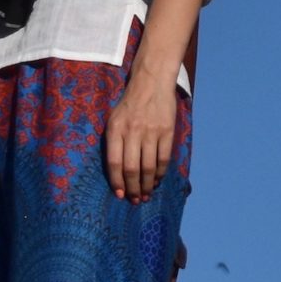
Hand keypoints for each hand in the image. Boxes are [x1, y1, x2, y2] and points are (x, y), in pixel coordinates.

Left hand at [106, 71, 177, 203]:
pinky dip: (160, 173)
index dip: (117, 181)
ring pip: (148, 167)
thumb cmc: (130, 103)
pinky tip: (157, 180)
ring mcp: (151, 132)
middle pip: (132, 168)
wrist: (151, 82)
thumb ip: (114, 141)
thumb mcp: (114, 118)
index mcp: (115, 129)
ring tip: (146, 194)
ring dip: (147, 185)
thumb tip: (117, 171)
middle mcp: (132, 131)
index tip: (120, 194)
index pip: (114, 162)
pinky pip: (163, 159)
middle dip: (133, 188)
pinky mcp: (166, 131)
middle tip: (135, 200)